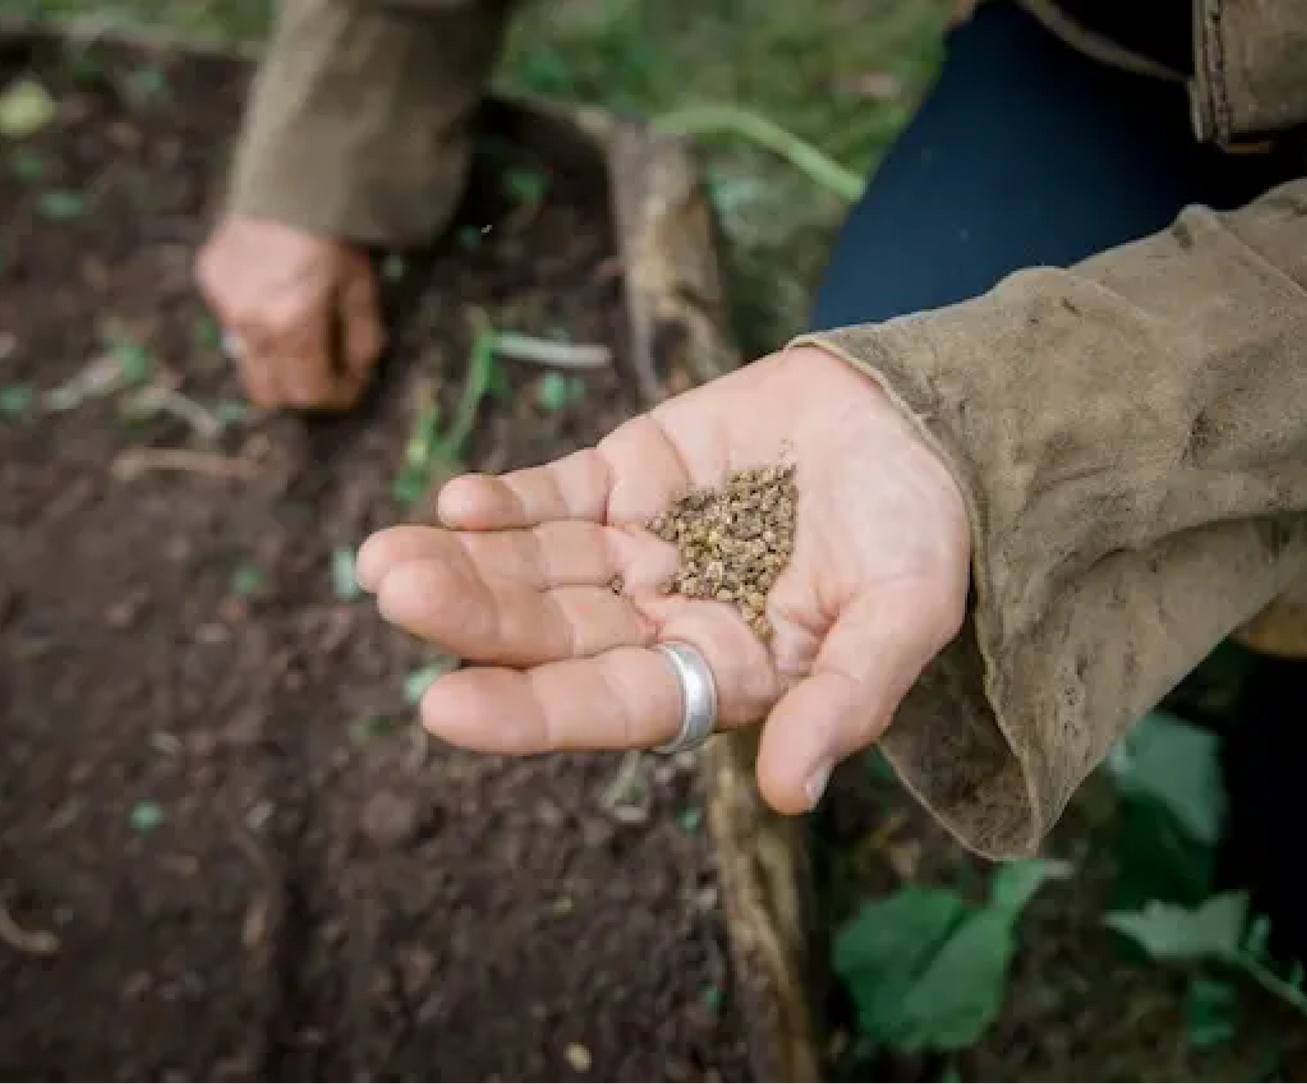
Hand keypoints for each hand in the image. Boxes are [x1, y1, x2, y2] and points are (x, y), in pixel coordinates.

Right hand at [195, 214, 383, 410]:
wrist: (292, 180)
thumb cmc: (334, 235)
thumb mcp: (361, 289)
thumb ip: (362, 339)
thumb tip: (360, 374)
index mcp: (293, 327)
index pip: (309, 393)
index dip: (336, 397)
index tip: (352, 386)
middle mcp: (251, 324)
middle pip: (269, 393)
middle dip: (301, 392)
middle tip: (325, 373)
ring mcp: (224, 305)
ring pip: (246, 363)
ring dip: (277, 364)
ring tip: (301, 337)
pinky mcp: (210, 282)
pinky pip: (231, 324)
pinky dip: (256, 326)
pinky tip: (274, 298)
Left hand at [356, 346, 971, 811]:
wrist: (918, 422)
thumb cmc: (923, 531)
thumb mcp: (906, 616)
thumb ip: (849, 699)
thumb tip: (789, 795)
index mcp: (723, 675)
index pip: (618, 704)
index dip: (536, 709)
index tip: (446, 708)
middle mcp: (666, 623)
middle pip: (556, 633)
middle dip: (476, 619)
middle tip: (396, 594)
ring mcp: (638, 549)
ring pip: (536, 566)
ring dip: (464, 563)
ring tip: (384, 558)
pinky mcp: (626, 477)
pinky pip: (555, 496)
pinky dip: (507, 501)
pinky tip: (457, 503)